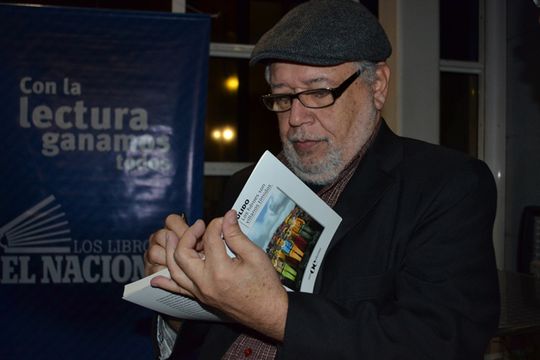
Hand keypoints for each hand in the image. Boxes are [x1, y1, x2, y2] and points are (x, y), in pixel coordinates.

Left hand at [152, 209, 287, 340]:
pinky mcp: (202, 298)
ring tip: (171, 237)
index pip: (210, 239)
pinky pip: (178, 290)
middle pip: (183, 254)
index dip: (216, 224)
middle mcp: (205, 283)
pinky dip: (166, 283)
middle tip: (199, 225)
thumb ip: (237, 235)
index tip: (225, 219)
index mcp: (220, 271)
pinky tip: (155, 278)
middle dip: (187, 235)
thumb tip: (227, 216)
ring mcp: (201, 293)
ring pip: (176, 271)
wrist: (269, 313)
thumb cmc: (266, 286)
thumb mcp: (255, 255)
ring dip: (171, 252)